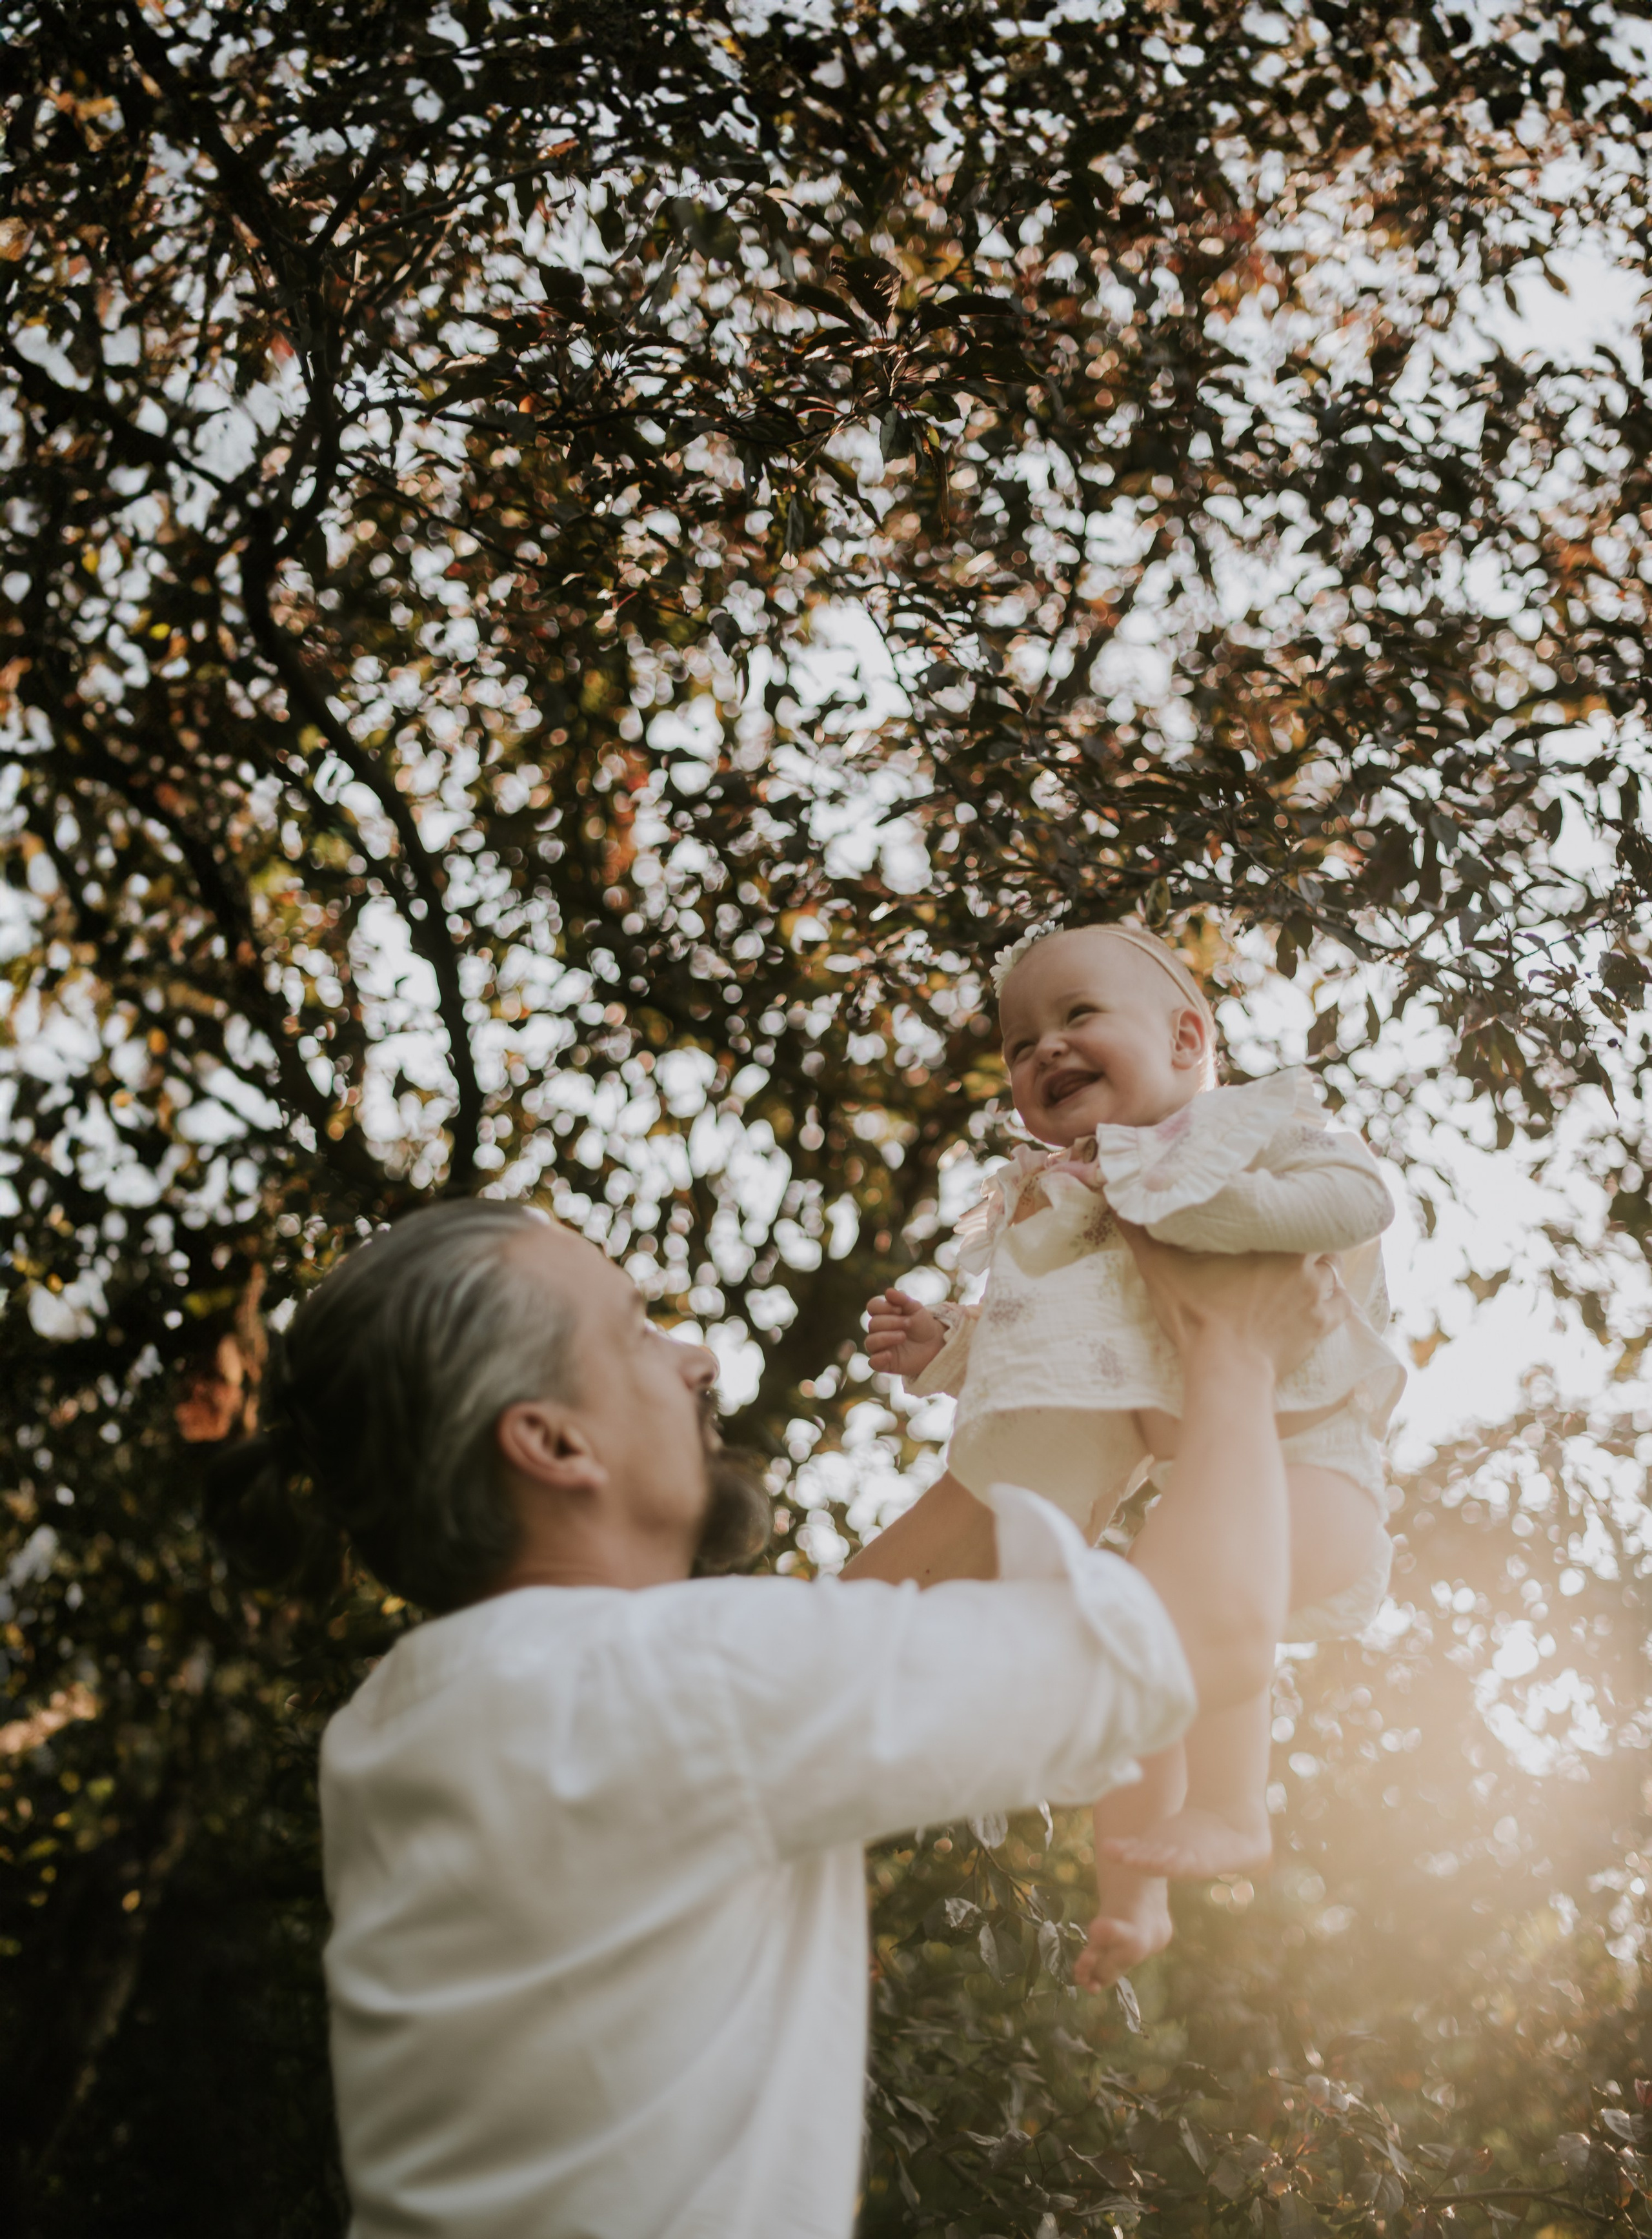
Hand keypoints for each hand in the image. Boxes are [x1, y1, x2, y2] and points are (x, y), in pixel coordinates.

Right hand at [865, 1289, 948, 1380]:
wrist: (935, 1344)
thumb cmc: (923, 1325)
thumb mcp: (916, 1309)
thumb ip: (902, 1300)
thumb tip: (888, 1292)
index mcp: (884, 1314)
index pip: (872, 1306)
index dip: (883, 1307)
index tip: (899, 1309)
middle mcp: (879, 1330)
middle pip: (873, 1324)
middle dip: (891, 1322)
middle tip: (909, 1323)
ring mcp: (881, 1347)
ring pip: (870, 1342)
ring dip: (886, 1337)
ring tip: (903, 1336)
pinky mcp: (885, 1363)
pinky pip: (873, 1362)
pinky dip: (879, 1358)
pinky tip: (890, 1355)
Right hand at [1119, 1223, 1346, 1383]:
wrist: (1225, 1368)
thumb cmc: (1195, 1314)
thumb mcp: (1160, 1269)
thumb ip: (1141, 1233)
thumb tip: (1117, 1201)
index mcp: (1267, 1236)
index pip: (1287, 1205)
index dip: (1281, 1205)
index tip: (1270, 1209)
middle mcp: (1300, 1259)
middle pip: (1314, 1234)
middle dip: (1302, 1235)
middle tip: (1285, 1240)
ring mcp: (1314, 1294)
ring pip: (1332, 1268)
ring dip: (1320, 1267)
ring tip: (1303, 1269)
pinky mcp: (1321, 1326)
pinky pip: (1342, 1305)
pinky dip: (1335, 1300)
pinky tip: (1323, 1299)